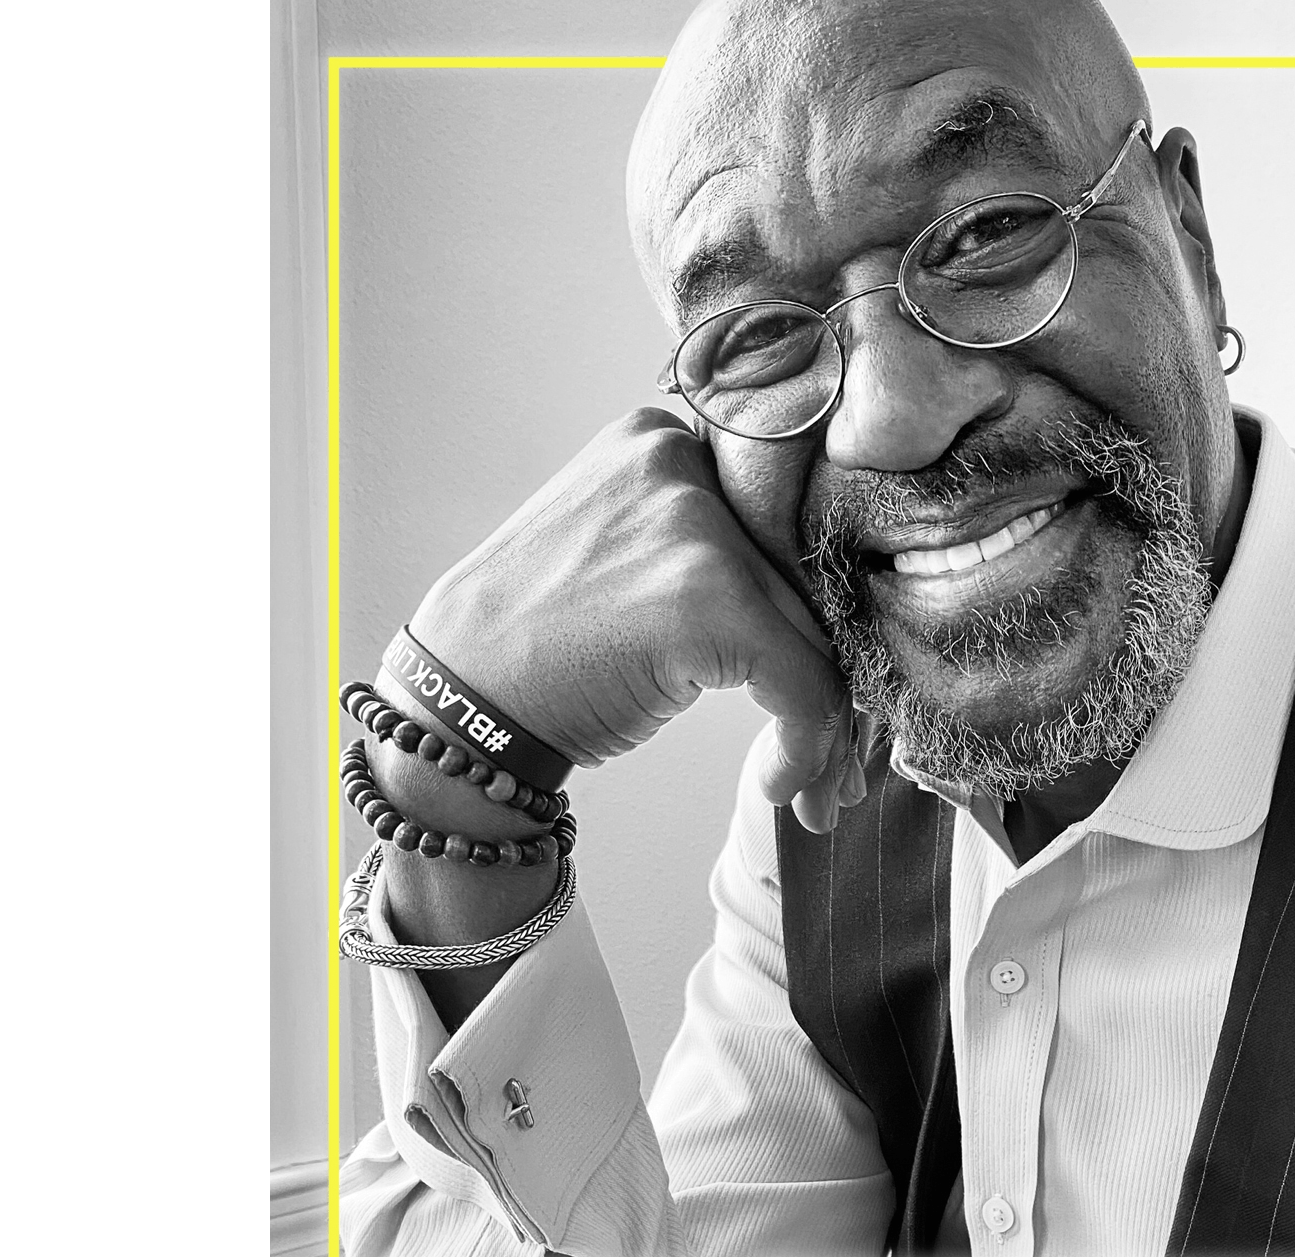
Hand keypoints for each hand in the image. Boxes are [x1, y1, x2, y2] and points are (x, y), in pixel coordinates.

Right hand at [409, 408, 866, 830]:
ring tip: (814, 782)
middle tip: (834, 751)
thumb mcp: (617, 546)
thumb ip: (704, 540)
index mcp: (658, 436)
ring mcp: (696, 528)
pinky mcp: (711, 600)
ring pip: (815, 633)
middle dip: (825, 668)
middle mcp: (682, 463)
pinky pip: (804, 682)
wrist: (461, 703)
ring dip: (826, 722)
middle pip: (802, 575)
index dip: (811, 601)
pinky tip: (781, 782)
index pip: (778, 518)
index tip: (815, 666)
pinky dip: (808, 744)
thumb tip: (823, 606)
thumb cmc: (536, 643)